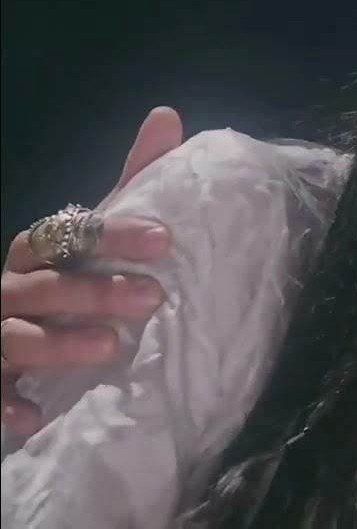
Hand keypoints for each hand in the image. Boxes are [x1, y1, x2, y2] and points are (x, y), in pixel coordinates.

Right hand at [1, 107, 183, 435]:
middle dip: (94, 290)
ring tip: (110, 347)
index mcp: (34, 255)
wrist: (14, 355)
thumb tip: (165, 116)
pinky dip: (6, 404)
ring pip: (15, 338)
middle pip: (42, 286)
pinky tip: (34, 414)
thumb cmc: (66, 286)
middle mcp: (6, 292)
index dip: (110, 234)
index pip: (64, 235)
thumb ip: (130, 182)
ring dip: (59, 343)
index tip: (165, 239)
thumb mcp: (98, 239)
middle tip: (152, 298)